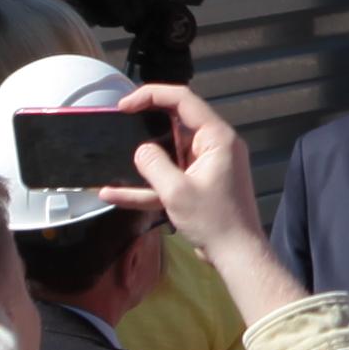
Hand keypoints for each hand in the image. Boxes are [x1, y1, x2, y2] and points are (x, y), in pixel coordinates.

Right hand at [120, 87, 300, 317]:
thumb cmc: (214, 220)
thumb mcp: (176, 191)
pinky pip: (169, 178)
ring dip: (143, 159)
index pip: (184, 101)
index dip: (152, 95)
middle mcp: (214, 146)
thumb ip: (154, 164)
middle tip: (118, 123)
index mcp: (217, 138)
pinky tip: (113, 193)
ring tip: (112, 154)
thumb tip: (140, 150)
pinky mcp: (199, 186)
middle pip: (176, 124)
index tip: (125, 104)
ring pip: (169, 154)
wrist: (236, 254)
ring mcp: (207, 167)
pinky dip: (146, 185)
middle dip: (146, 123)